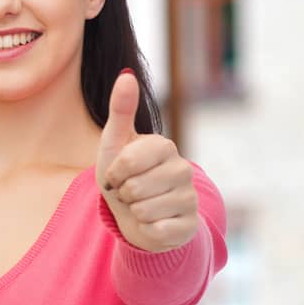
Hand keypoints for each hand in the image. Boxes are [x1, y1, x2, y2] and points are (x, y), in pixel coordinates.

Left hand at [97, 71, 198, 252]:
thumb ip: (121, 109)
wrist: (136, 216)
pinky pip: (156, 230)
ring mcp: (190, 198)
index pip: (125, 162)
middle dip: (123, 194)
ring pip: (144, 210)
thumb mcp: (115, 143)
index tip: (116, 174)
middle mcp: (183, 169)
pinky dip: (147, 230)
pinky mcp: (190, 225)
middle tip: (129, 192)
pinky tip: (153, 222)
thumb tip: (126, 73)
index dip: (113, 173)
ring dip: (134, 212)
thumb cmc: (123, 176)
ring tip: (141, 205)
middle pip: (134, 188)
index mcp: (164, 146)